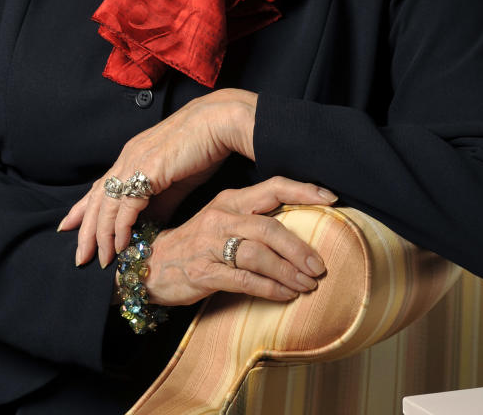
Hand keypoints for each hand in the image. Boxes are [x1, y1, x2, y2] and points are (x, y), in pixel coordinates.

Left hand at [61, 88, 331, 268]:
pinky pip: (126, 205)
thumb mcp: (175, 182)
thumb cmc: (202, 148)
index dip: (83, 209)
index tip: (69, 228)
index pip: (101, 187)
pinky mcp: (147, 170)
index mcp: (132, 157)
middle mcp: (127, 158)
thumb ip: (159, 203)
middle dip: (85, 230)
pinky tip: (119, 246)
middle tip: (79, 257)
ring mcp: (135, 161)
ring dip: (101, 235)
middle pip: (97, 198)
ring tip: (99, 260)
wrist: (220, 123)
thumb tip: (147, 228)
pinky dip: (120, 228)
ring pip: (107, 204)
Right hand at [143, 178, 334, 307]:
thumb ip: (253, 222)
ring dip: (289, 272)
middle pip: (269, 226)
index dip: (303, 191)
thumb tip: (297, 232)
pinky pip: (245, 280)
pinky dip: (270, 289)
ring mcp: (212, 243)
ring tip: (308, 285)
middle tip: (320, 266)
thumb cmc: (195, 245)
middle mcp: (222, 216)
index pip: (272, 187)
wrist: (150, 265)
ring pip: (259, 254)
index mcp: (230, 200)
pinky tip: (286, 295)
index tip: (332, 199)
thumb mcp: (222, 222)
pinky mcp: (205, 272)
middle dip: (299, 248)